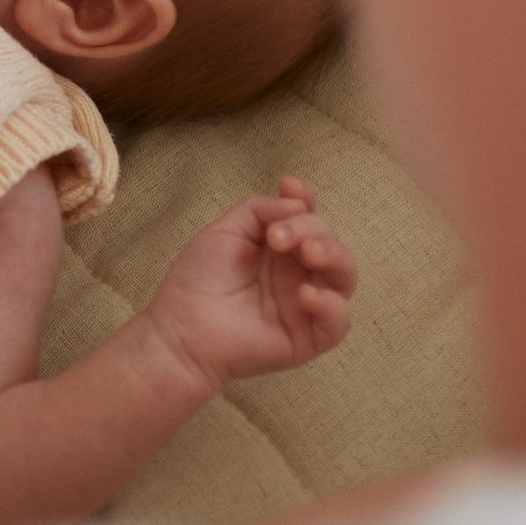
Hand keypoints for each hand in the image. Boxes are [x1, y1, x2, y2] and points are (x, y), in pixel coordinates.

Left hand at [147, 177, 356, 389]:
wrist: (181, 329)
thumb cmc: (199, 280)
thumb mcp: (225, 230)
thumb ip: (260, 210)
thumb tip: (297, 204)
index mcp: (280, 247)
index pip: (308, 217)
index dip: (306, 198)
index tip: (290, 186)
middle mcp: (298, 273)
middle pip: (328, 241)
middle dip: (311, 229)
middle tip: (278, 237)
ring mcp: (306, 305)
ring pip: (344, 277)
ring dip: (334, 256)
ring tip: (309, 253)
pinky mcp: (309, 338)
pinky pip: (339, 322)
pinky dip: (331, 305)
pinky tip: (305, 294)